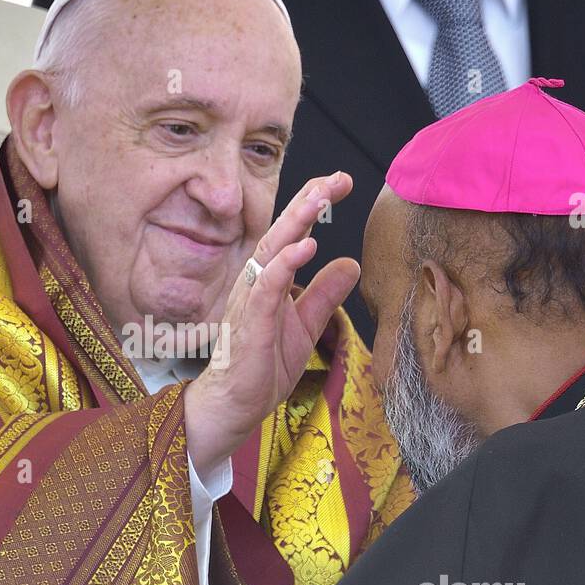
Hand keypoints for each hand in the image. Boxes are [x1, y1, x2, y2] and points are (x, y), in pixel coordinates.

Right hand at [186, 171, 358, 476]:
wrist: (234, 405)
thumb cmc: (261, 365)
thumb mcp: (306, 325)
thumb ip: (325, 294)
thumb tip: (350, 262)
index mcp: (270, 280)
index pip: (293, 233)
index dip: (314, 205)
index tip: (341, 182)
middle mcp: (256, 282)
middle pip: (282, 232)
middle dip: (308, 201)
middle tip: (336, 178)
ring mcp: (250, 300)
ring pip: (271, 252)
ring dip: (295, 223)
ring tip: (319, 198)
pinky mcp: (249, 323)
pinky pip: (265, 288)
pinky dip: (284, 265)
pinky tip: (304, 247)